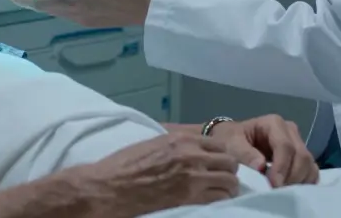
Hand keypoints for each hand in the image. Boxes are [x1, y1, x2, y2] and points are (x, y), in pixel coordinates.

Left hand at [7, 0, 156, 27]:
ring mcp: (79, 16)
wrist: (145, 8)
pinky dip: (54, 9)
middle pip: (41, 4)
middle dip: (24, 0)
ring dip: (38, 5)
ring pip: (51, 12)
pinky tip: (53, 2)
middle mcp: (74, 4)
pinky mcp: (86, 23)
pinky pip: (63, 16)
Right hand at [66, 133, 239, 216]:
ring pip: (230, 181)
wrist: (110, 187)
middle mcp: (192, 154)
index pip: (219, 144)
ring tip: (220, 192)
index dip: (221, 155)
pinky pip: (219, 198)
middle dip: (228, 170)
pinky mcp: (190, 198)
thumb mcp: (153, 143)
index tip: (218, 163)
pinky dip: (221, 199)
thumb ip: (176, 143)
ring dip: (228, 187)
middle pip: (229, 162)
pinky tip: (213, 200)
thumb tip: (192, 146)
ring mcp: (193, 177)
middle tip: (221, 178)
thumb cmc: (125, 164)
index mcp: (182, 139)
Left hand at [212, 115, 318, 187]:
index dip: (281, 167)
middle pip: (302, 156)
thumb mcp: (231, 144)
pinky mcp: (301, 157)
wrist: (231, 142)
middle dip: (291, 176)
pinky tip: (289, 190)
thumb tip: (261, 166)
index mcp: (274, 123)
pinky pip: (311, 172)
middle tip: (276, 191)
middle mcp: (290, 131)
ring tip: (280, 191)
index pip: (285, 146)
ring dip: (298, 181)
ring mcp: (298, 144)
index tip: (273, 184)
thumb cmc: (230, 140)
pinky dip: (303, 183)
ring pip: (309, 165)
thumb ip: (244, 153)